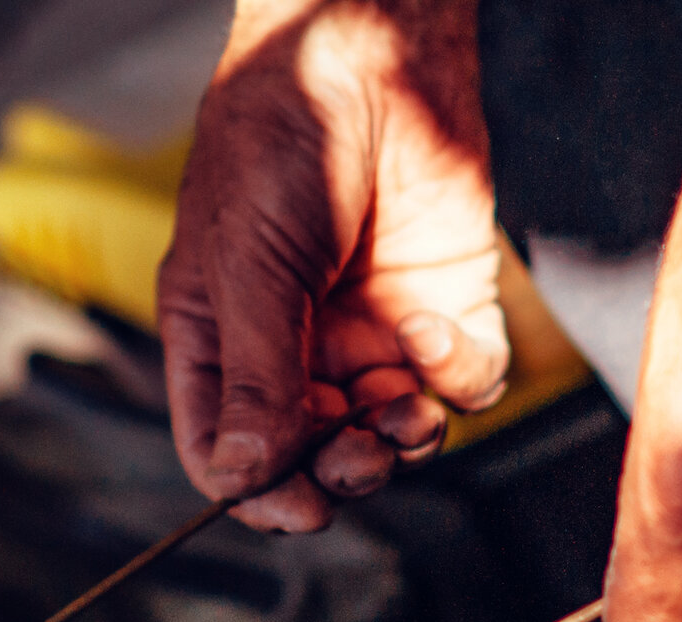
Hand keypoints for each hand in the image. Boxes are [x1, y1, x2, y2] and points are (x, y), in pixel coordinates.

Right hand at [159, 0, 508, 531]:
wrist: (374, 54)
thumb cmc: (279, 136)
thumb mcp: (246, 263)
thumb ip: (255, 373)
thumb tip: (245, 476)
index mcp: (221, 334)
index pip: (228, 445)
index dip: (257, 490)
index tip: (294, 508)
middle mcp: (297, 343)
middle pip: (313, 453)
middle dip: (337, 469)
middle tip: (356, 456)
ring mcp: (372, 330)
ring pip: (391, 434)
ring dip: (399, 439)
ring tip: (401, 411)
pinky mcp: (445, 306)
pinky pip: (460, 383)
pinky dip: (456, 378)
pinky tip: (434, 333)